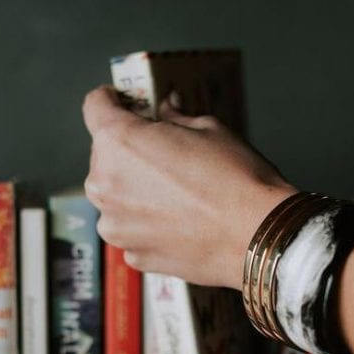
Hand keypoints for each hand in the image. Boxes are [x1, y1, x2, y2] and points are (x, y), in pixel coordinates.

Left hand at [82, 85, 296, 288]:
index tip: (123, 102)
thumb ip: (175, 118)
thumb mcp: (209, 129)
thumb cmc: (236, 179)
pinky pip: (132, 229)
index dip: (110, 99)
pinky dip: (148, 222)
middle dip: (129, 149)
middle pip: (105, 155)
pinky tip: (181, 221)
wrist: (258, 237)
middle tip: (166, 152)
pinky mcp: (133, 254)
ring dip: (136, 189)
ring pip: (116, 196)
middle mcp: (105, 184)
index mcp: (119, 142)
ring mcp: (115, 225)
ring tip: (178, 193)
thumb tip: (167, 109)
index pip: (95, 106)